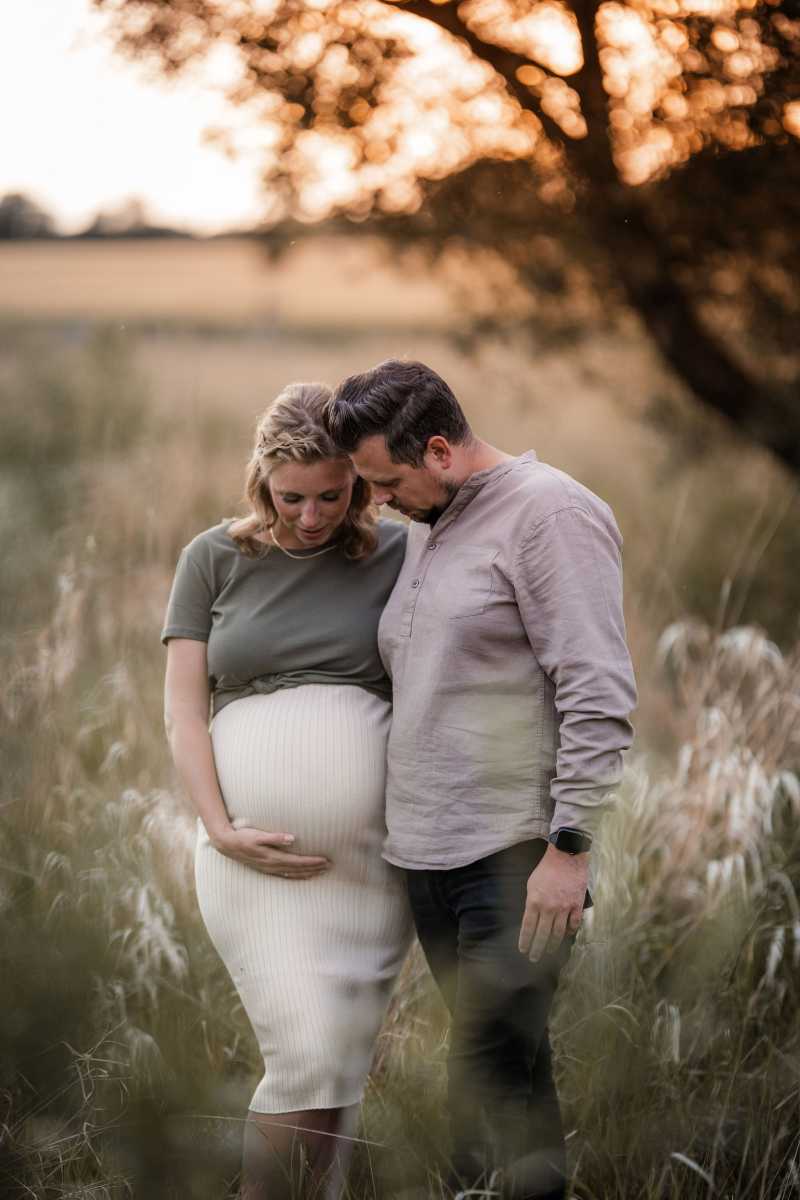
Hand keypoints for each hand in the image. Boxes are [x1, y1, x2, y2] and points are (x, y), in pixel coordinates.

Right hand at [212, 826, 329, 878]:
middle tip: (330, 866)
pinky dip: (296, 876)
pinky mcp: (266, 869)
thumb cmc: (243, 836)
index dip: (312, 862)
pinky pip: (285, 876)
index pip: (297, 862)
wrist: (226, 845)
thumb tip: (292, 839)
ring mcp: (269, 869)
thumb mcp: (258, 835)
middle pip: (298, 869)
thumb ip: (275, 837)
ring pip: (292, 874)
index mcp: (272, 857)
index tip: (325, 860)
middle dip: (314, 868)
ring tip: (321, 872)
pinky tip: (303, 876)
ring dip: (308, 873)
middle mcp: (272, 865)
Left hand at [518, 843, 587, 961]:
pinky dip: (569, 932)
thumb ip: (531, 902)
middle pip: (542, 934)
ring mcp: (564, 907)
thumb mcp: (531, 884)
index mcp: (534, 901)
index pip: (527, 927)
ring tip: (549, 952)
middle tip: (534, 958)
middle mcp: (549, 907)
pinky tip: (566, 936)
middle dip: (537, 949)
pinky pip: (573, 924)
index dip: (525, 941)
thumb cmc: (546, 869)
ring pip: (558, 933)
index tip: (523, 950)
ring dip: (553, 945)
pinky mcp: (577, 905)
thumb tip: (531, 918)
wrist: (566, 856)